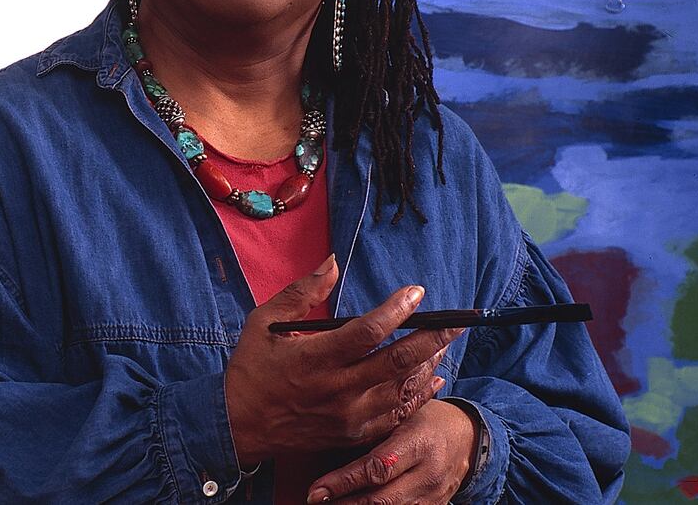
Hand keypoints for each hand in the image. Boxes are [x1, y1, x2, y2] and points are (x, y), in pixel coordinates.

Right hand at [223, 256, 460, 462]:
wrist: (239, 426)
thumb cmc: (251, 370)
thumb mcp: (263, 322)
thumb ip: (302, 293)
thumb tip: (333, 263)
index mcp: (316, 358)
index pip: (368, 331)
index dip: (397, 309)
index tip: (416, 292)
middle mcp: (337, 389)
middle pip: (398, 361)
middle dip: (433, 337)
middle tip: (458, 321)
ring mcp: (349, 416)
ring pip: (403, 389)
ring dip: (429, 364)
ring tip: (445, 343)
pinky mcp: (353, 433)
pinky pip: (397, 415)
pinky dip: (419, 396)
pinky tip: (432, 379)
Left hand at [304, 398, 477, 502]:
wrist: (467, 437)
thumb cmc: (425, 419)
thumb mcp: (403, 413)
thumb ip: (373, 426)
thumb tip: (328, 434)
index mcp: (418, 444)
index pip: (377, 468)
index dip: (344, 482)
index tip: (316, 490)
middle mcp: (428, 475)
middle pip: (383, 500)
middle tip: (315, 501)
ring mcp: (433, 497)